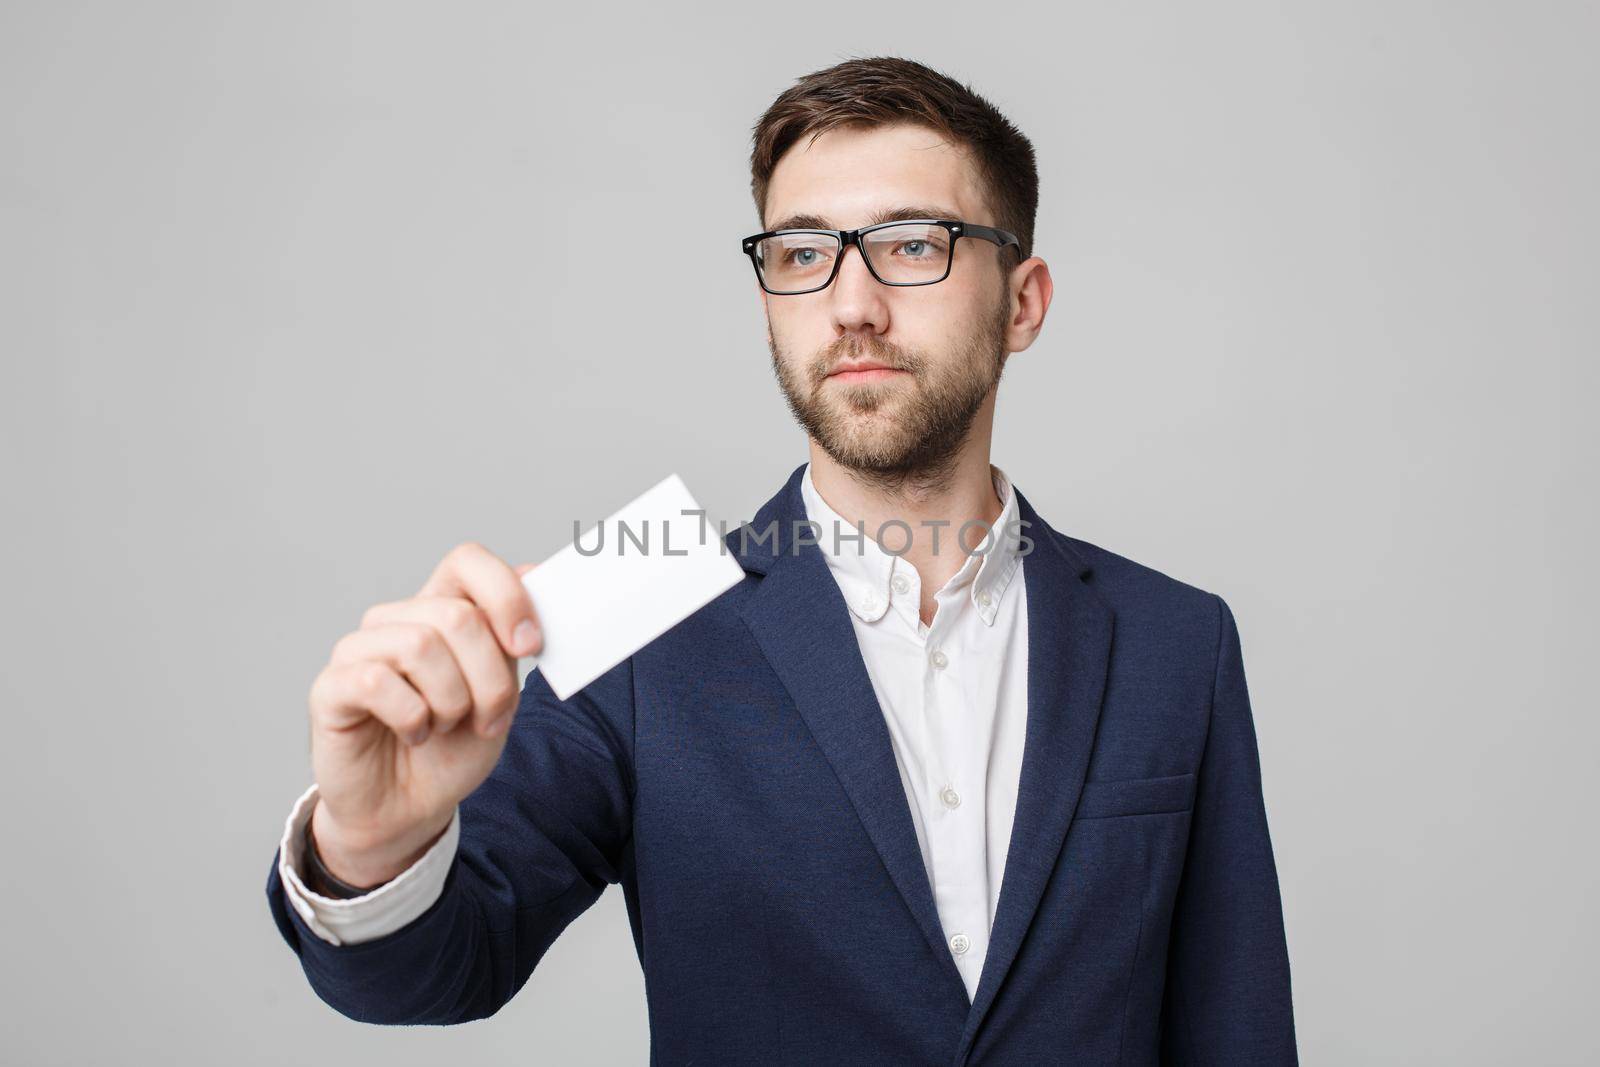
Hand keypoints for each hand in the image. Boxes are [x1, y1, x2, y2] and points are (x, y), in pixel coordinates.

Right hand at [305, 542, 542, 886]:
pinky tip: (413, 734)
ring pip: (421, 645)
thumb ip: (512, 641)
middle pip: (458, 615)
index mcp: (440, 610)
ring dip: (452, 701)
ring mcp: (358, 650)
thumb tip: (535, 574)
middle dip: (490, 679)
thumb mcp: (501, 694)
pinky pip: (376, 681)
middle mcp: (397, 620)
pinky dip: (412, 718)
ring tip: (445, 726)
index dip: (506, 595)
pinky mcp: (330, 687)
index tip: (531, 646)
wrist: (410, 809)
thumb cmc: (452, 749)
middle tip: (488, 719)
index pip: (467, 560)